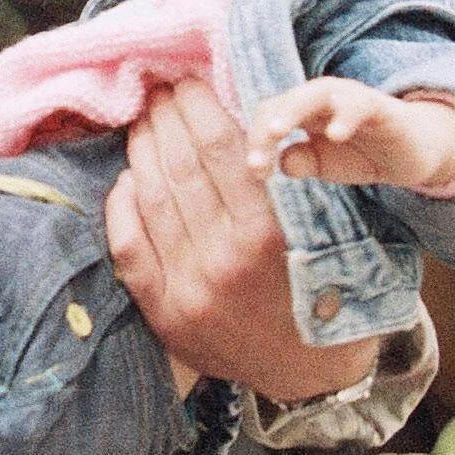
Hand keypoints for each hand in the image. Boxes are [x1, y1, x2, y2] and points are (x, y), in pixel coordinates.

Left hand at [108, 79, 372, 400]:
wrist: (311, 373)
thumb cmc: (327, 289)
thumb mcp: (332, 234)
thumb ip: (293, 183)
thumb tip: (247, 119)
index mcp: (270, 234)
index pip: (221, 148)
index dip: (198, 105)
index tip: (189, 81)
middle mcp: (223, 260)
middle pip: (180, 166)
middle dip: (166, 117)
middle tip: (159, 90)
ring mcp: (187, 290)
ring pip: (151, 198)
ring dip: (142, 150)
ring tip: (143, 121)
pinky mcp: (163, 313)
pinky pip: (130, 245)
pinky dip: (122, 205)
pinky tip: (127, 177)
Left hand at [246, 79, 454, 188]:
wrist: (412, 152)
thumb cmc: (361, 153)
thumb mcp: (325, 164)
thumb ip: (301, 162)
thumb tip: (280, 164)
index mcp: (302, 111)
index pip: (268, 116)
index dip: (257, 141)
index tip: (257, 173)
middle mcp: (321, 98)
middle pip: (284, 101)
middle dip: (265, 126)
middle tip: (256, 156)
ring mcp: (349, 98)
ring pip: (316, 93)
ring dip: (293, 110)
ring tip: (278, 131)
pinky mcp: (379, 106)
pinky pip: (359, 105)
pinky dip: (345, 116)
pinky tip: (336, 134)